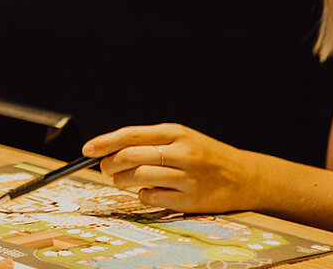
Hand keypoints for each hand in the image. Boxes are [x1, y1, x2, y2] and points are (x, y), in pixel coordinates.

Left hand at [83, 123, 264, 212]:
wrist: (244, 177)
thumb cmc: (205, 156)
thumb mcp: (182, 138)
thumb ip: (150, 141)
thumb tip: (110, 149)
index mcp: (176, 132)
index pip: (131, 135)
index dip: (105, 142)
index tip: (87, 150)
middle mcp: (182, 153)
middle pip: (130, 157)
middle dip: (109, 165)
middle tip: (105, 169)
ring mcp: (187, 177)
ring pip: (138, 178)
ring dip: (122, 181)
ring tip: (121, 180)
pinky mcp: (191, 200)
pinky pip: (152, 197)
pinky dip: (142, 195)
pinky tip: (146, 192)